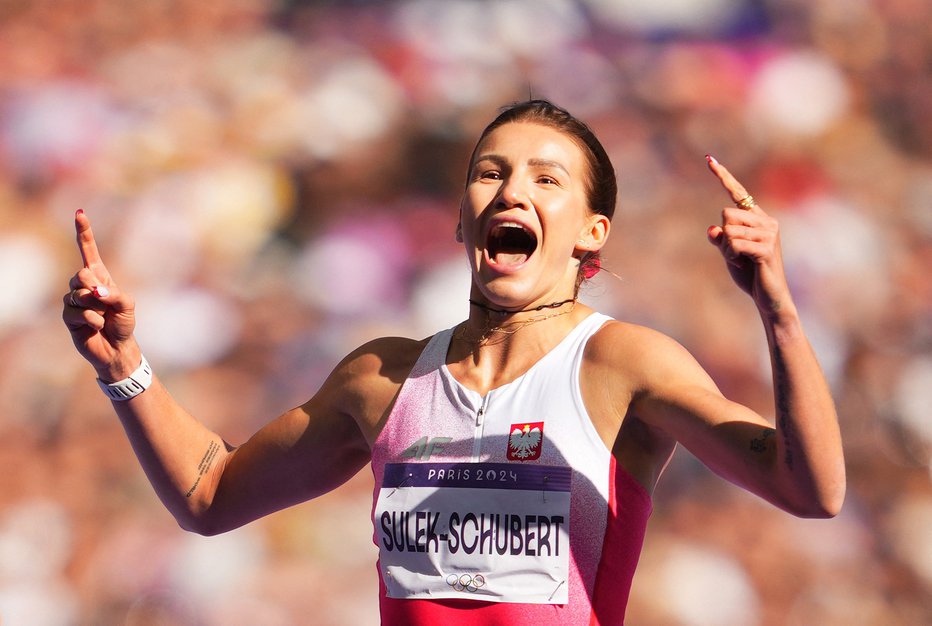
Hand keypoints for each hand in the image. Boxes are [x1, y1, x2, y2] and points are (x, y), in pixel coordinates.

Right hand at [62, 210, 138, 380]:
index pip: (88, 250)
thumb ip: (114, 294)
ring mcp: (74, 300)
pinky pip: (77, 313)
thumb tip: (95, 292)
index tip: (80, 213)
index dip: (84, 232)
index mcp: (99, 276)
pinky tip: (98, 326)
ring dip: (96, 308)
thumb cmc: (124, 323)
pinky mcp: (69, 317)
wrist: (117, 347)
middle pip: (81, 274)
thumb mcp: (127, 305)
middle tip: (104, 300)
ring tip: (103, 317)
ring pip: (78, 295)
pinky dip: (92, 320)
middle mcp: (83, 285)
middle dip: (94, 287)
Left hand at [705, 155, 792, 316]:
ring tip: (741, 260)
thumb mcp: (729, 253)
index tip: (709, 159)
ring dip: (727, 250)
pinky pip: (734, 244)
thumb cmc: (749, 273)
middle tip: (735, 254)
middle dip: (723, 237)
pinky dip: (731, 256)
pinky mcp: (766, 248)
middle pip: (726, 214)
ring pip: (728, 230)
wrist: (768, 296)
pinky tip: (744, 263)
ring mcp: (769, 234)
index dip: (723, 176)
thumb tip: (712, 229)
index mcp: (757, 218)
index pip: (738, 193)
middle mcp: (766, 221)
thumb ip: (720, 239)